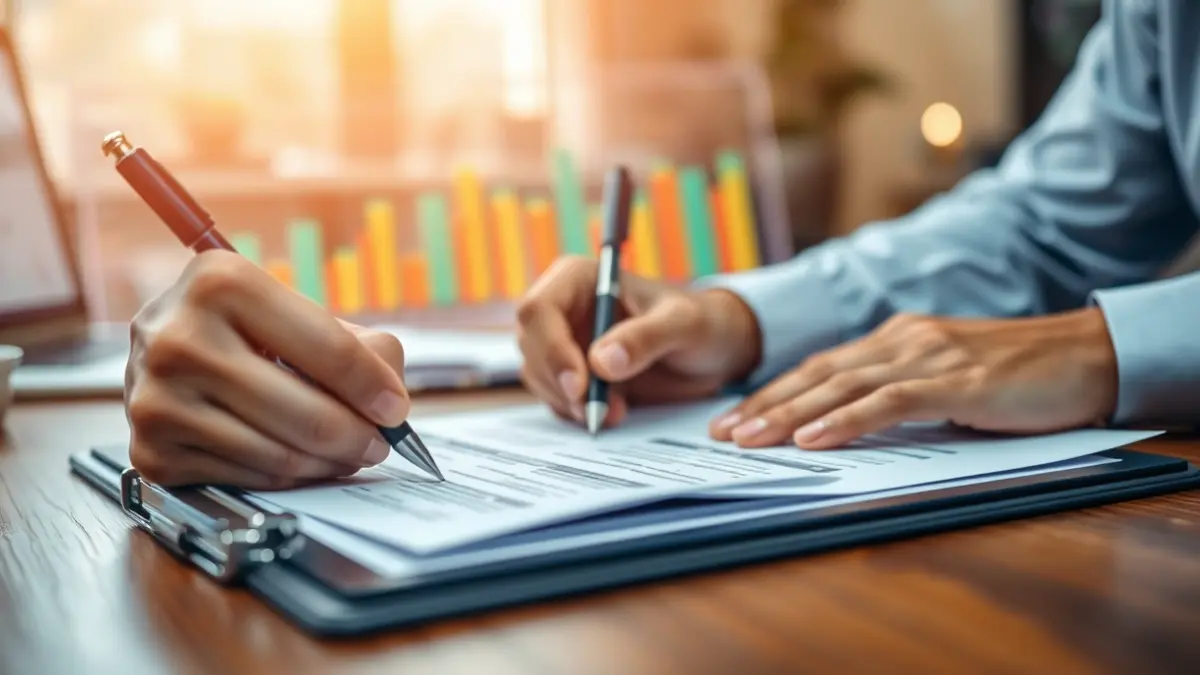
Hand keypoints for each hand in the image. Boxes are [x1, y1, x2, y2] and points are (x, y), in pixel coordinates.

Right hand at [125, 250, 411, 488]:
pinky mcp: (149, 451)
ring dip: (328, 462)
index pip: (328, 348)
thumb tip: (390, 403)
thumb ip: (359, 346)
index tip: (396, 409)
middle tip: (379, 443)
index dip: (373, 386)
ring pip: (279, 454)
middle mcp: (177, 337)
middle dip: (359, 436)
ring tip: (347, 453)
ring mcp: (156, 398)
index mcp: (220, 282)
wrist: (161, 349)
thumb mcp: (295, 311)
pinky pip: (247, 478)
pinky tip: (300, 461)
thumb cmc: (244, 328)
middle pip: (306, 413)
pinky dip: (286, 477)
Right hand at [516, 256, 761, 426]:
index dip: (550, 349)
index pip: (538, 310)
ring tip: (616, 413)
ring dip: (570, 403)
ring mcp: (565, 343)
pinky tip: (612, 413)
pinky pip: (555, 398)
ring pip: (539, 377)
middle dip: (561, 384)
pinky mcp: (573, 375)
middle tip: (599, 412)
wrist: (713, 352)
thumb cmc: (701, 323)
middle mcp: (564, 309)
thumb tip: (601, 362)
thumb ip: (645, 338)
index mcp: (579, 280)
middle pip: (531, 348)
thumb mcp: (684, 325)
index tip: (580, 386)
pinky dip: (576, 413)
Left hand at [709, 309, 1118, 447]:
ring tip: (749, 439)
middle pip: (817, 374)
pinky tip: (813, 437)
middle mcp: (902, 341)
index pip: (820, 367)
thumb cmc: (1016, 376)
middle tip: (721, 434)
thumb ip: (899, 393)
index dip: (773, 393)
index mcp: (896, 340)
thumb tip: (848, 426)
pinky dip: (846, 419)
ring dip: (789, 414)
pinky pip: (889, 401)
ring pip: (841, 385)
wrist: (1086, 355)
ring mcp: (928, 357)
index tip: (734, 419)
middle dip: (764, 405)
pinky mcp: (957, 381)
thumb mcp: (944, 380)